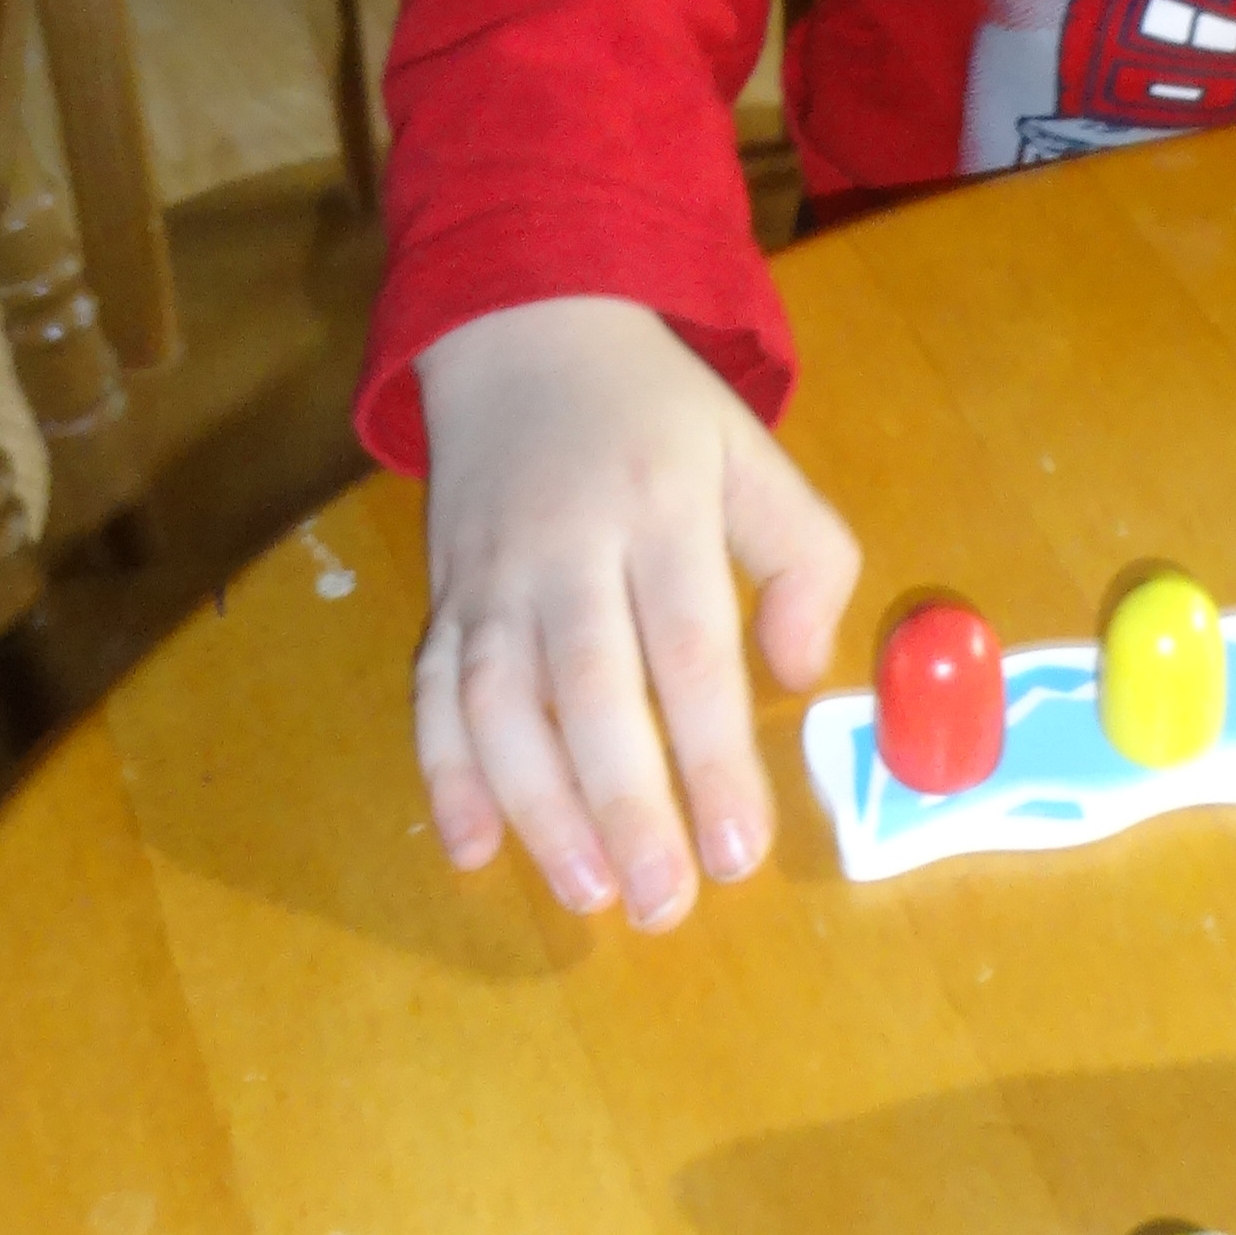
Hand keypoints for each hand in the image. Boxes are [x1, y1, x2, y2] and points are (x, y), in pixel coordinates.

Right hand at [412, 295, 860, 926]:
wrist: (525, 331)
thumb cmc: (657, 416)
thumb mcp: (753, 455)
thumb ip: (804, 556)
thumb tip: (800, 674)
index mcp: (661, 507)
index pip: (689, 648)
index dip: (712, 757)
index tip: (740, 850)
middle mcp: (568, 546)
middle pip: (591, 689)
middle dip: (626, 806)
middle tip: (662, 903)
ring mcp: (491, 575)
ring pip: (501, 703)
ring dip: (537, 807)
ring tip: (587, 891)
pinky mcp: (442, 595)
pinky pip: (431, 691)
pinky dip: (442, 774)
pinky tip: (471, 847)